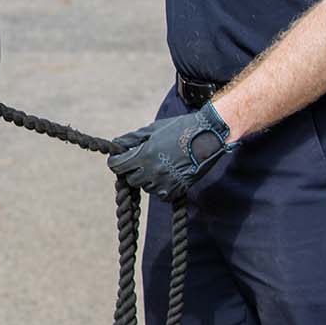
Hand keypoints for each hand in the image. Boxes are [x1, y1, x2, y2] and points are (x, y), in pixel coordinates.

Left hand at [106, 103, 236, 200]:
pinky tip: (167, 175)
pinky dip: (160, 188)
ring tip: (158, 166)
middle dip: (132, 170)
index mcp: (145, 154)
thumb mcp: (153, 129)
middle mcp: (154, 171)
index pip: (117, 166)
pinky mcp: (178, 190)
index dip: (116, 162)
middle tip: (141, 161)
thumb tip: (115, 144)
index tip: (119, 159)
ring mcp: (166, 183)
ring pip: (145, 187)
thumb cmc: (180, 128)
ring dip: (147, 179)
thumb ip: (132, 139)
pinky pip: (161, 195)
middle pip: (130, 179)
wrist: (210, 135)